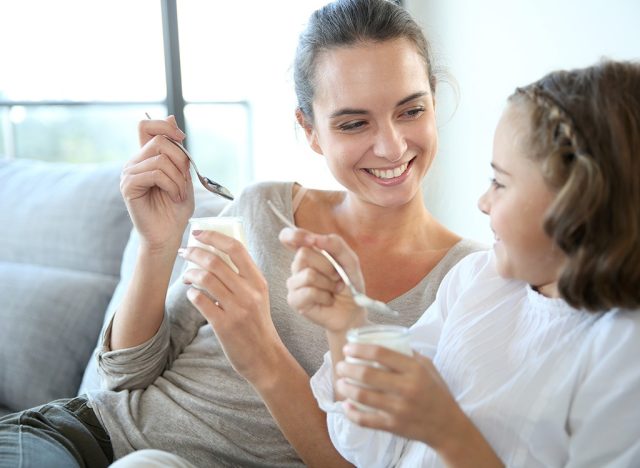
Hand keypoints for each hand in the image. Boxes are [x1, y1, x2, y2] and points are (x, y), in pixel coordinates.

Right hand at [120, 115, 193, 250]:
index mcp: (146, 157)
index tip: (182, 139)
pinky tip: (175, 197)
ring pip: (161, 159)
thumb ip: (178, 150)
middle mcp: (134, 162)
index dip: (165, 126)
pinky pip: (155, 174)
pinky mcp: (128, 186)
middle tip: (186, 181)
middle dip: (181, 159)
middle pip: (160, 141)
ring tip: (180, 194)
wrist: (168, 235)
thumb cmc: (176, 208)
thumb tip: (171, 116)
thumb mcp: (183, 175)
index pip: (146, 126)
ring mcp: (129, 174)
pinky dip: (172, 185)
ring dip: (179, 178)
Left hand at [180, 230, 282, 385]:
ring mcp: (237, 309)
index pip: (236, 248)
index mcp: (258, 281)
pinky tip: (192, 295)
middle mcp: (249, 292)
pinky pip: (200, 301)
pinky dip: (191, 294)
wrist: (264, 357)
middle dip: (194, 253)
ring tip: (186, 277)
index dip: (214, 236)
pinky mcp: (224, 325)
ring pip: (205, 279)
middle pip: (215, 261)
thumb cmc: (257, 323)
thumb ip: (243, 276)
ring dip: (189, 274)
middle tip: (184, 253)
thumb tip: (217, 252)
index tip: (198, 233)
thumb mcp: (259, 296)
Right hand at [279, 227, 366, 332]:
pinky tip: (327, 300)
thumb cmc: (349, 285)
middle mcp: (298, 266)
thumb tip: (316, 238)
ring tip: (333, 290)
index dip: (293, 235)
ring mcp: (294, 283)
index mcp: (310, 252)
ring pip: (309, 274)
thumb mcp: (350, 261)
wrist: (353, 311)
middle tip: (337, 277)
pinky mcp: (294, 300)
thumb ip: (336, 245)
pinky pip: (308, 292)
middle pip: (304, 253)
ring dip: (328, 284)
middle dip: (327, 266)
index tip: (309, 240)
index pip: (289, 237)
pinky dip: (325, 297)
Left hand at [335, 343, 461, 447]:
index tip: (348, 348)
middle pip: (367, 375)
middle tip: (340, 365)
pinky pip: (365, 420)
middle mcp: (406, 388)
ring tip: (340, 382)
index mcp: (414, 370)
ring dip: (345, 388)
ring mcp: (398, 409)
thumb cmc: (436, 391)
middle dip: (347, 368)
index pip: (380, 353)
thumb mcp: (427, 367)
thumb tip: (384, 340)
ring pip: (362, 396)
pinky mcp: (393, 426)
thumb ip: (408, 354)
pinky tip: (345, 405)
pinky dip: (351, 413)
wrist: (447, 426)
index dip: (359, 349)